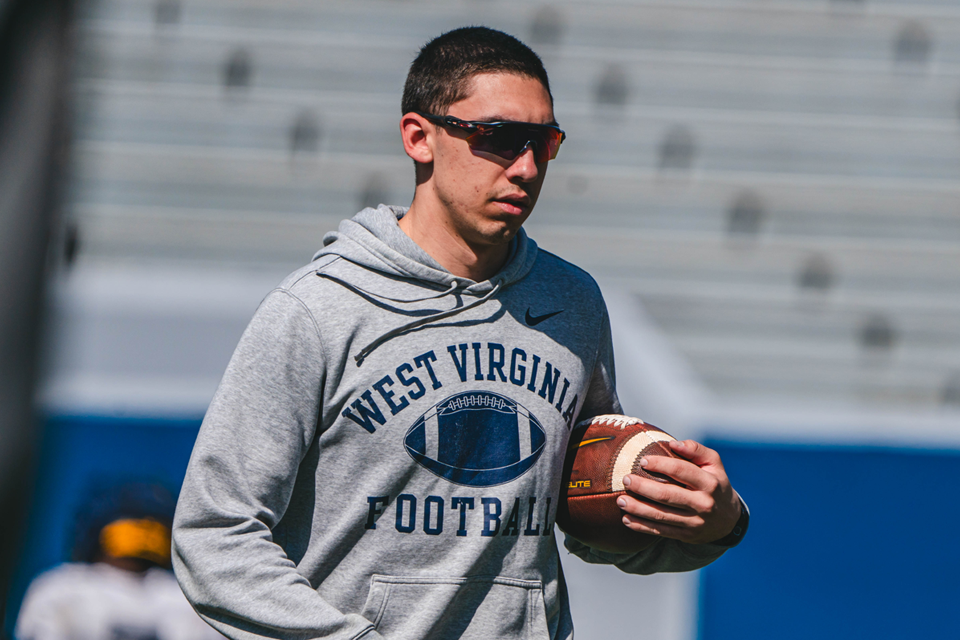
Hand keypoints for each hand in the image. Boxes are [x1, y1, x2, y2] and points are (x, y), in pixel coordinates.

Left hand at [616, 439, 740, 544]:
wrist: (729, 521)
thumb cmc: (715, 483)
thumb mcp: (714, 464)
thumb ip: (696, 450)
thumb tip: (673, 444)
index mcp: (710, 483)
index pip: (682, 471)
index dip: (661, 465)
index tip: (642, 461)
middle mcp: (703, 504)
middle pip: (668, 495)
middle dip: (644, 487)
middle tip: (626, 479)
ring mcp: (695, 522)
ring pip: (661, 516)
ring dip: (638, 509)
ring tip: (621, 501)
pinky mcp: (686, 535)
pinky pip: (661, 531)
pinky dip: (642, 527)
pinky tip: (626, 520)